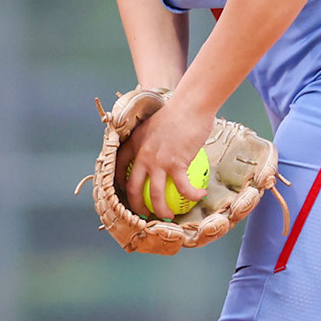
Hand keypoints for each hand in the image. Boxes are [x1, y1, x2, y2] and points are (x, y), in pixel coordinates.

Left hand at [119, 96, 212, 217]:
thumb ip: (151, 139)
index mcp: (134, 143)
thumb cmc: (177, 110)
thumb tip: (158, 149)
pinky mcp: (176, 164)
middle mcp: (142, 155)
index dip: (119, 182)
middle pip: (132, 189)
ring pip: (155, 196)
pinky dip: (193, 194)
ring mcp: (157, 161)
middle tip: (146, 213)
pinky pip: (184, 188)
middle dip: (137, 207)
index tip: (127, 191)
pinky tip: (200, 195)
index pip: (119, 166)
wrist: (190, 105)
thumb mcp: (154, 123)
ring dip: (162, 210)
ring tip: (170, 215)